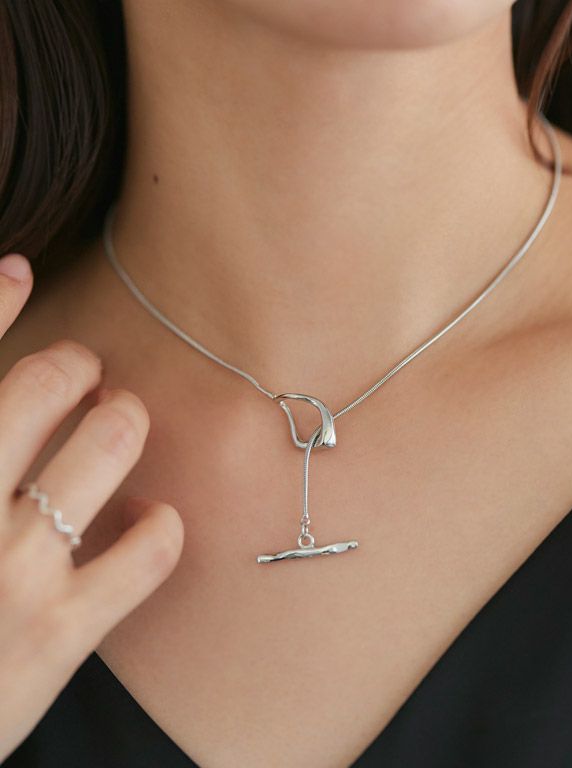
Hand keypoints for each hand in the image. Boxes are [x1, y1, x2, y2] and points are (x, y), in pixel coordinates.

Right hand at [0, 254, 183, 760]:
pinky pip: (146, 553)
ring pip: (107, 446)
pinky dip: (162, 526)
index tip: (19, 271)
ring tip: (121, 424)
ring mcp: (12, 573)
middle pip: (41, 386)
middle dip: (74, 367)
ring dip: (124, 423)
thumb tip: (5, 378)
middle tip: (85, 376)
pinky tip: (154, 519)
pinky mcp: (58, 636)